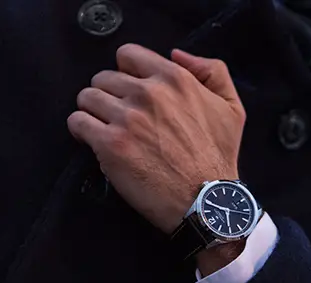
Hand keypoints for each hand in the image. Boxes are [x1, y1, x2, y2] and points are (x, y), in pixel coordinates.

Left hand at [67, 44, 245, 233]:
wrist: (205, 201)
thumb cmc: (219, 157)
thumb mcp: (232, 108)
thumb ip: (212, 72)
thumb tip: (177, 54)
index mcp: (175, 79)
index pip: (128, 54)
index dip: (126, 71)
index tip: (131, 91)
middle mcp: (148, 93)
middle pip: (103, 77)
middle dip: (109, 95)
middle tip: (120, 117)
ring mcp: (126, 118)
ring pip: (86, 97)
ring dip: (93, 112)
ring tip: (106, 129)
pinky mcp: (110, 144)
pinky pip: (77, 122)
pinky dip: (81, 130)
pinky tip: (95, 141)